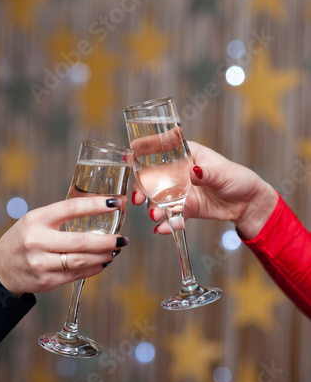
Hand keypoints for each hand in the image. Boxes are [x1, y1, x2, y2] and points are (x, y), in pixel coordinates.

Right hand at [0, 197, 128, 297]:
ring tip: (115, 249)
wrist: (1, 269)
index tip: (116, 203)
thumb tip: (100, 209)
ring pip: (81, 260)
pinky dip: (94, 268)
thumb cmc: (24, 238)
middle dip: (106, 240)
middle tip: (123, 238)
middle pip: (80, 241)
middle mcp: (37, 241)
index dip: (96, 205)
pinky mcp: (46, 281)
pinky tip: (103, 262)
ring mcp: (41, 263)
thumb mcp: (36, 220)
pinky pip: (76, 275)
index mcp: (36, 219)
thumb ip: (62, 216)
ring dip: (103, 256)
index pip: (71, 208)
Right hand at [132, 141, 277, 239]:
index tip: (133, 163)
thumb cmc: (238, 179)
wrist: (249, 204)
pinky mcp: (185, 208)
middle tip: (139, 200)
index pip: (161, 152)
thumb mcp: (223, 174)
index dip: (144, 157)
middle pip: (153, 178)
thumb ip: (206, 174)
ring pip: (159, 199)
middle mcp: (179, 172)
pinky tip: (161, 230)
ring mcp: (180, 191)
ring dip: (153, 208)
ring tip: (155, 217)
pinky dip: (166, 223)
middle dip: (143, 189)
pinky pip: (171, 215)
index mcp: (187, 154)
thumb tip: (193, 172)